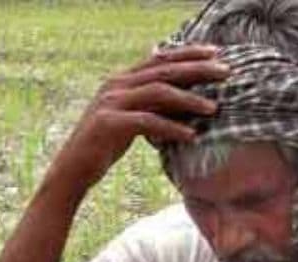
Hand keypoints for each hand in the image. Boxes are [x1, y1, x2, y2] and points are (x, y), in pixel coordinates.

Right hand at [50, 44, 228, 190]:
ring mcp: (111, 103)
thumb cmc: (102, 148)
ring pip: (158, 93)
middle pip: (164, 70)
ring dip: (189, 99)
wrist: (71, 170)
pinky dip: (172, 128)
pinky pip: (148, 122)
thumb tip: (183, 104)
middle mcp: (116, 85)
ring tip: (213, 108)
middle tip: (226, 72)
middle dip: (197, 69)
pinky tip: (191, 135)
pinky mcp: (110, 124)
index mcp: (121, 80)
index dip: (188, 54)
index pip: (160, 59)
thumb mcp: (129, 121)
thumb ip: (149, 107)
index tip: (215, 54)